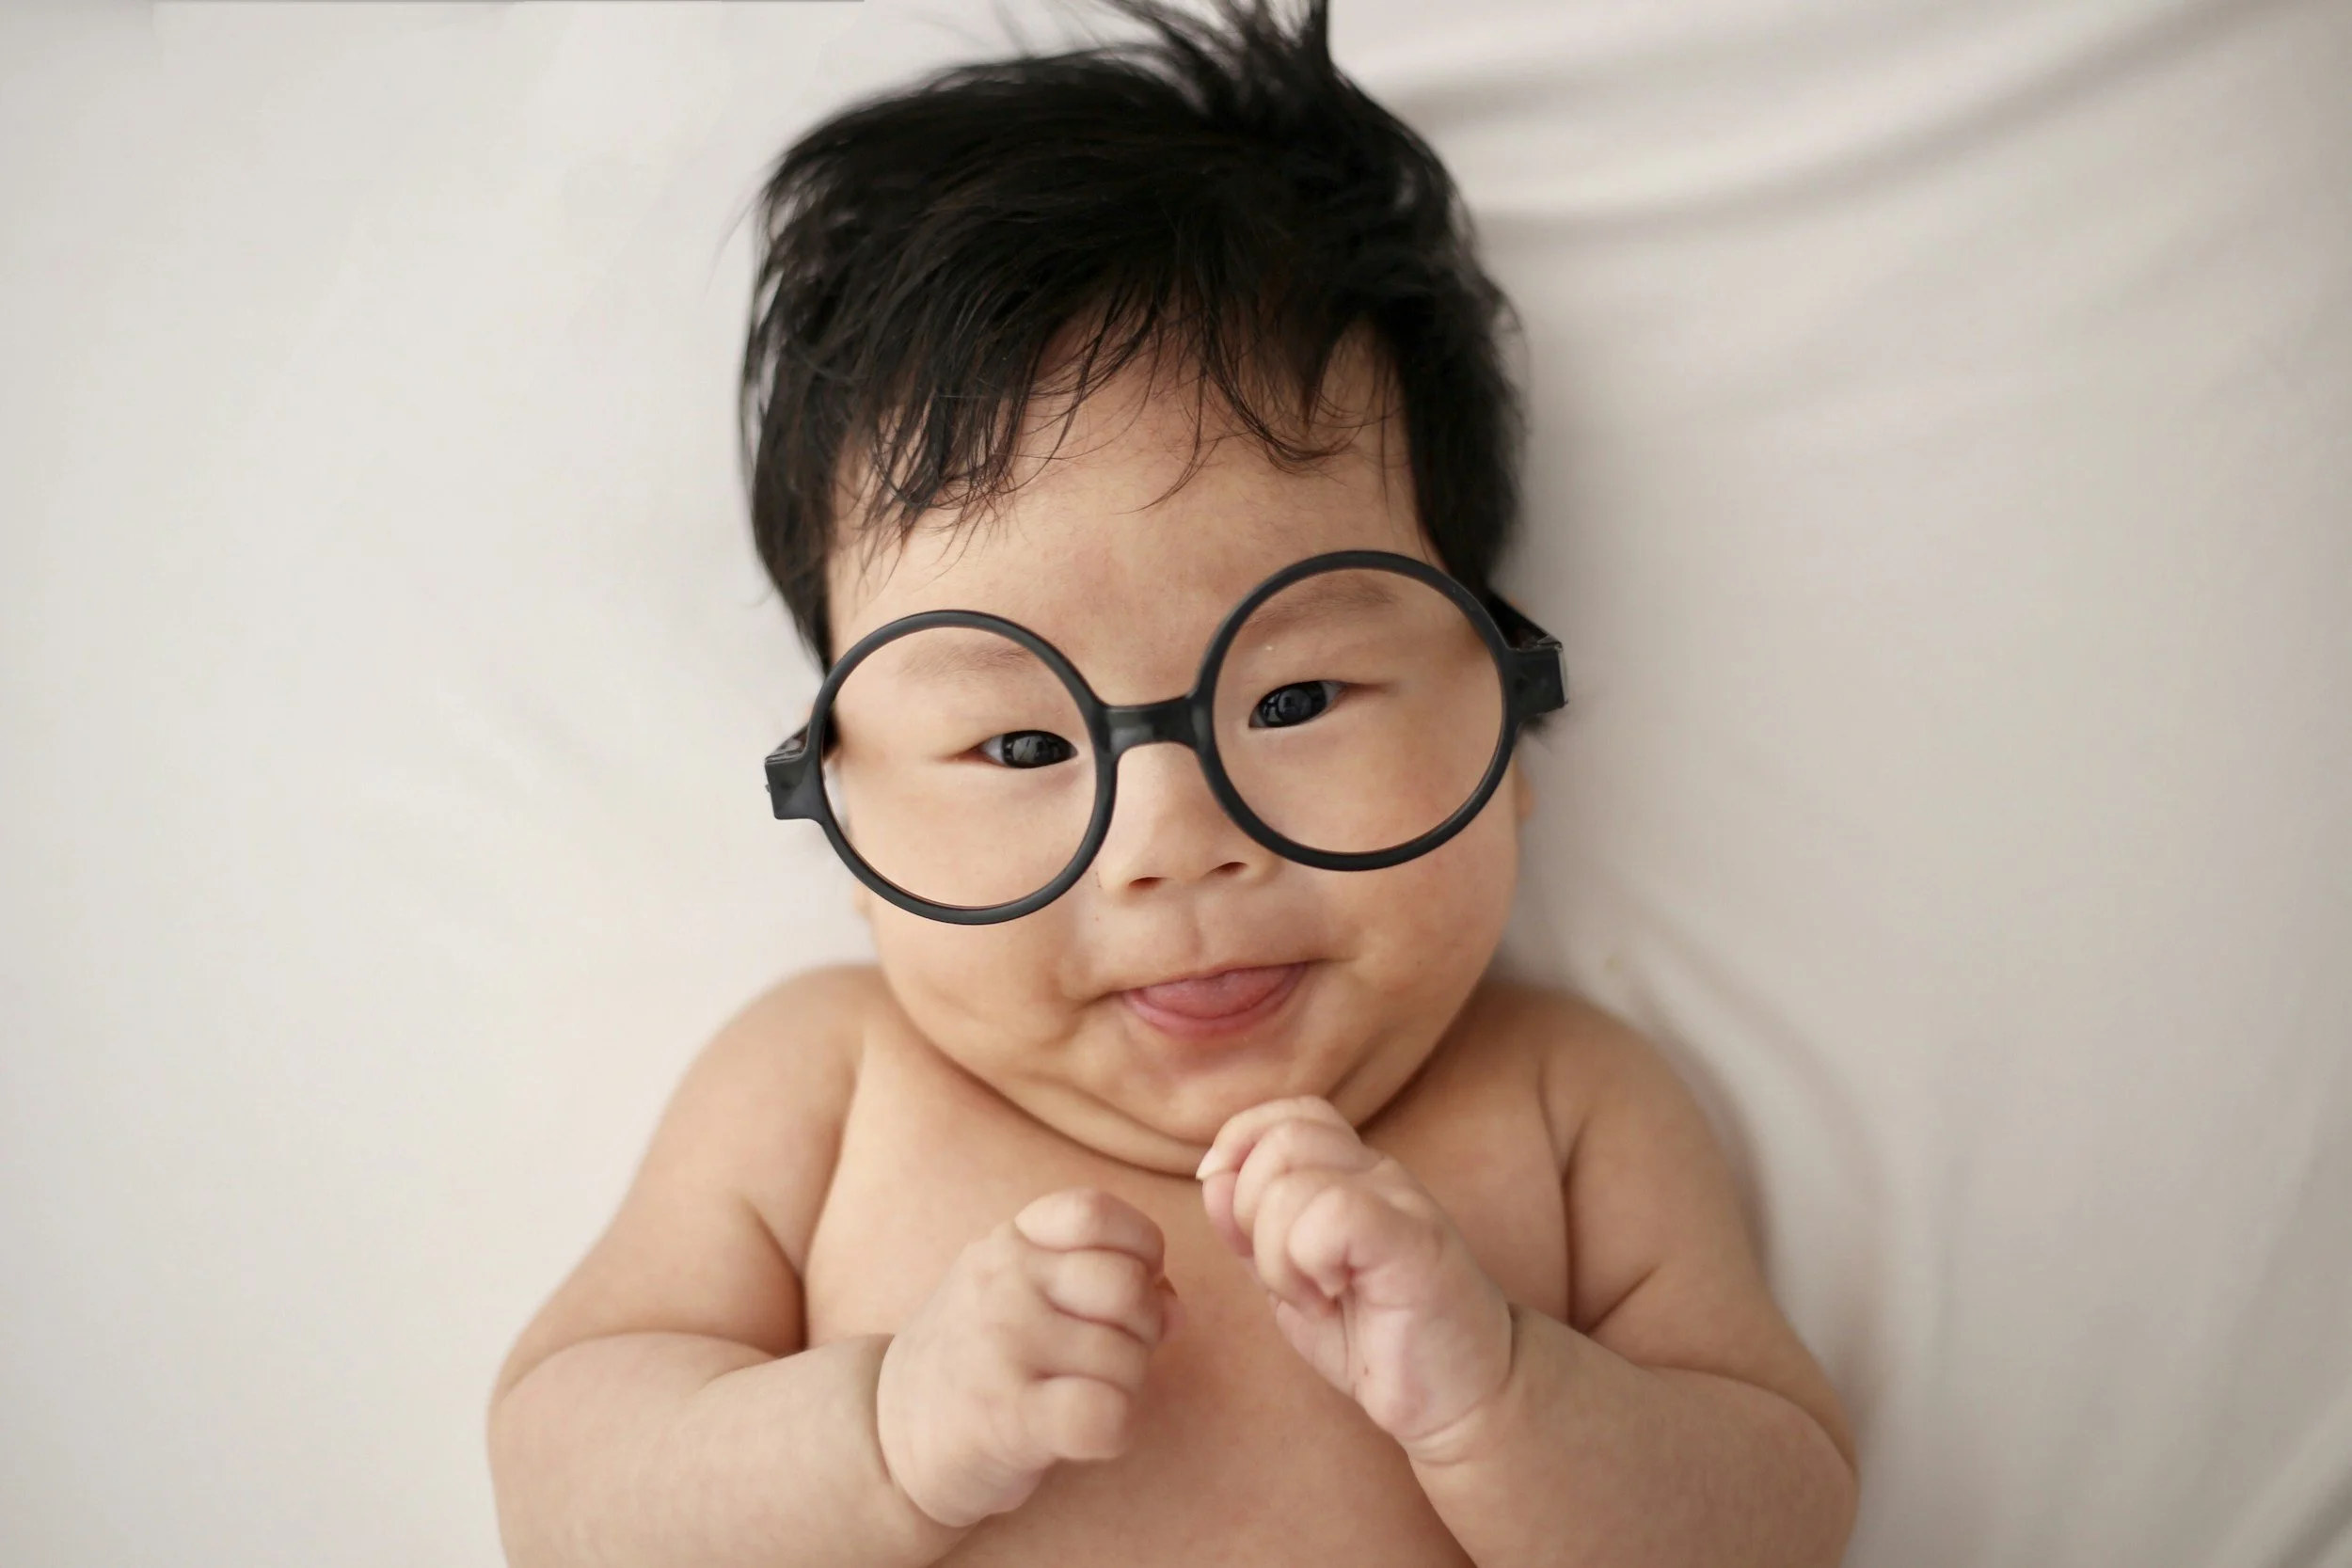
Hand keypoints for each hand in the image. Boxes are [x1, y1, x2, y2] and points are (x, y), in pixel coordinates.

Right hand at [874, 1188, 1182, 1528]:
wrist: (891, 1433)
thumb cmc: (982, 1358)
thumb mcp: (1029, 1293)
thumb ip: (1106, 1283)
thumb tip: (1176, 1309)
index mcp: (1012, 1241)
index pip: (1097, 1213)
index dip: (1140, 1251)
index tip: (1127, 1289)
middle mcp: (1003, 1281)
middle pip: (1128, 1287)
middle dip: (1140, 1331)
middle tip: (1106, 1358)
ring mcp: (1002, 1346)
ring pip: (1126, 1359)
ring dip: (1124, 1389)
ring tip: (1080, 1396)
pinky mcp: (1007, 1416)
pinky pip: (1105, 1414)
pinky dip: (1114, 1430)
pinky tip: (1085, 1433)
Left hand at [1197, 1096, 1512, 1456]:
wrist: (1464, 1392)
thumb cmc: (1378, 1335)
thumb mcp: (1292, 1276)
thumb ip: (1250, 1228)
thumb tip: (1211, 1175)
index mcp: (1351, 1171)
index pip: (1285, 1113)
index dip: (1240, 1150)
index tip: (1233, 1221)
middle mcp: (1378, 1171)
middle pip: (1278, 1142)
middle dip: (1249, 1217)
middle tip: (1285, 1278)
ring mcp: (1400, 1201)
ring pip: (1292, 1183)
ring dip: (1277, 1255)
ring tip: (1315, 1297)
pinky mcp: (1415, 1241)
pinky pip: (1332, 1214)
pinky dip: (1307, 1263)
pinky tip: (1331, 1297)